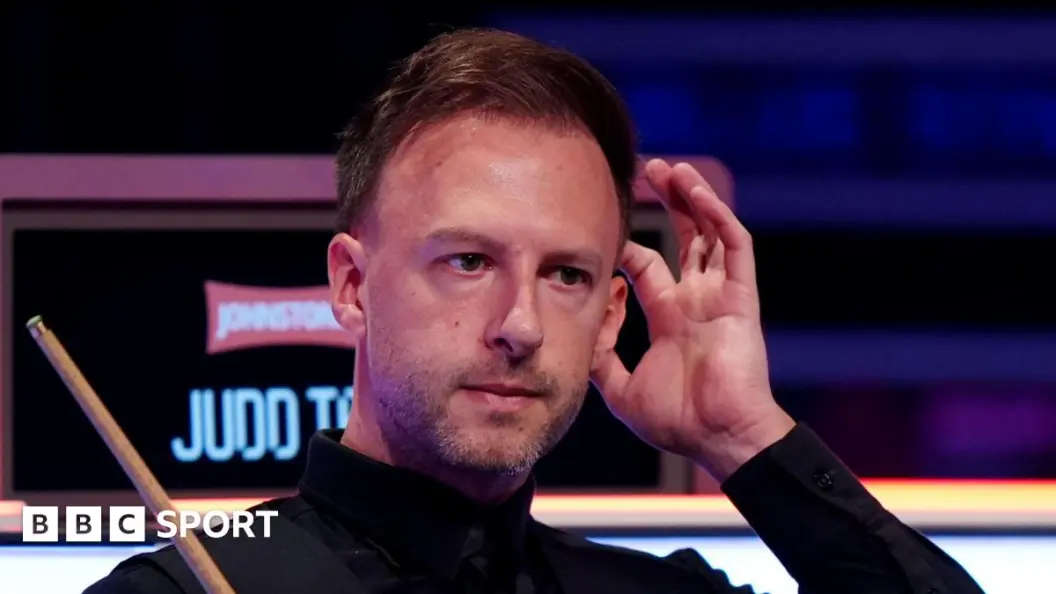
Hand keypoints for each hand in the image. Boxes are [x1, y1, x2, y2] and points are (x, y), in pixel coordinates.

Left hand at [591, 158, 793, 480]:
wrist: (719, 439)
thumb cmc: (678, 422)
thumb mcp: (621, 389)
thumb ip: (601, 358)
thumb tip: (582, 330)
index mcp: (670, 318)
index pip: (649, 267)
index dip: (628, 248)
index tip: (605, 234)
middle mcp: (696, 301)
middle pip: (683, 239)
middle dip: (666, 206)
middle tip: (646, 172)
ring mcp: (720, 296)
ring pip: (709, 233)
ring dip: (692, 198)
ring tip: (670, 168)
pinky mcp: (740, 298)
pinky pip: (733, 247)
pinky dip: (717, 216)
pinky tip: (697, 191)